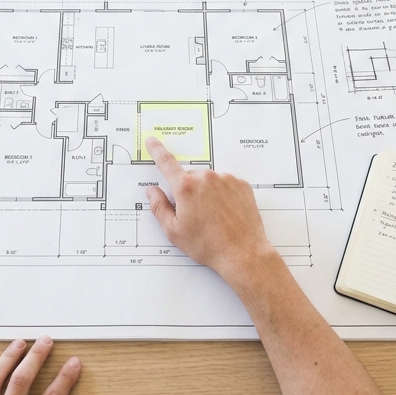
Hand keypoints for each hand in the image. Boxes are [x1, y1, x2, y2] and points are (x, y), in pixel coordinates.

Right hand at [144, 135, 275, 284]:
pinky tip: (225, 215)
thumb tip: (152, 191)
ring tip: (214, 219)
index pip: (166, 163)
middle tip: (195, 216)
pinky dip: (223, 196)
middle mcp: (206, 178)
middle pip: (190, 178)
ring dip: (207, 194)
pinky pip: (226, 185)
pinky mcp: (241, 185)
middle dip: (188, 192)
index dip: (157, 150)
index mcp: (186, 188)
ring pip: (208, 182)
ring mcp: (226, 180)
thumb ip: (159, 207)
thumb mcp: (174, 231)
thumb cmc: (208, 245)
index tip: (152, 141)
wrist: (243, 254)